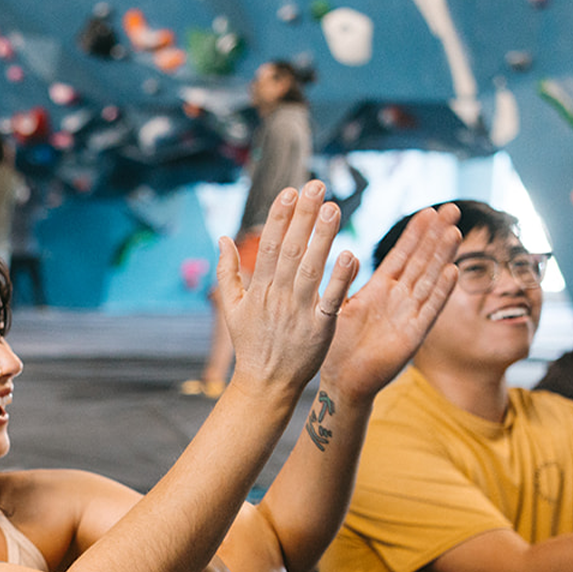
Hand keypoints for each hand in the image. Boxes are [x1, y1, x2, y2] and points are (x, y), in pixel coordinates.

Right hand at [217, 181, 356, 395]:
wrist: (265, 384)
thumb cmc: (251, 344)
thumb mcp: (231, 308)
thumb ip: (226, 272)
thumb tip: (222, 237)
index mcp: (258, 289)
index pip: (270, 245)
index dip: (279, 217)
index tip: (289, 191)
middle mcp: (278, 296)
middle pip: (292, 249)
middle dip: (303, 216)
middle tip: (316, 185)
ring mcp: (299, 312)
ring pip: (312, 268)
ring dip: (323, 237)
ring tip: (334, 208)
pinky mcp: (320, 328)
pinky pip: (331, 300)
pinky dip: (340, 279)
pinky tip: (350, 255)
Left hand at [317, 204, 461, 403]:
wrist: (342, 382)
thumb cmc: (338, 345)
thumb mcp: (338, 305)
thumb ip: (343, 281)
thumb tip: (346, 252)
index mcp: (380, 289)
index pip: (402, 255)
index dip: (416, 233)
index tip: (429, 210)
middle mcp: (398, 299)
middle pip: (421, 261)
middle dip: (436, 236)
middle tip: (452, 209)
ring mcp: (408, 316)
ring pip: (428, 280)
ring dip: (441, 257)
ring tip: (454, 232)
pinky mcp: (412, 336)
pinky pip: (428, 310)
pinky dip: (440, 292)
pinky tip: (452, 272)